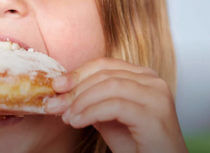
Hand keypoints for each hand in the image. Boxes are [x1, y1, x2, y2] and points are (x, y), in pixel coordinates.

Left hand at [45, 58, 187, 152]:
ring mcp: (156, 96)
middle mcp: (153, 81)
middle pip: (105, 74)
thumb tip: (63, 91)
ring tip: (66, 117)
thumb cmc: (138, 146)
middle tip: (53, 104)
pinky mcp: (154, 115)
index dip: (78, 73)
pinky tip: (77, 122)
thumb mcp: (109, 118)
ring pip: (109, 86)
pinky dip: (91, 112)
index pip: (106, 64)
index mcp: (144, 77)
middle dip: (74, 89)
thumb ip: (93, 101)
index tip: (56, 86)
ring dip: (81, 101)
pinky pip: (115, 106)